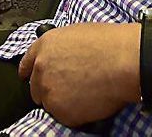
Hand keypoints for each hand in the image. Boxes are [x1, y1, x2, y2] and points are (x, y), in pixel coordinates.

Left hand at [18, 23, 138, 127]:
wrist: (124, 61)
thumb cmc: (110, 44)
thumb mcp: (78, 33)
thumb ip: (62, 48)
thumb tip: (64, 58)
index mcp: (45, 46)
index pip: (27, 63)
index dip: (29, 71)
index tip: (29, 76)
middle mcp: (41, 69)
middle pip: (36, 87)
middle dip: (51, 88)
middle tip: (72, 87)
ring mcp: (49, 92)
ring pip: (51, 104)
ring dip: (65, 102)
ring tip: (87, 92)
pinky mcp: (61, 111)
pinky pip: (66, 117)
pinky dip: (77, 113)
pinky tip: (91, 101)